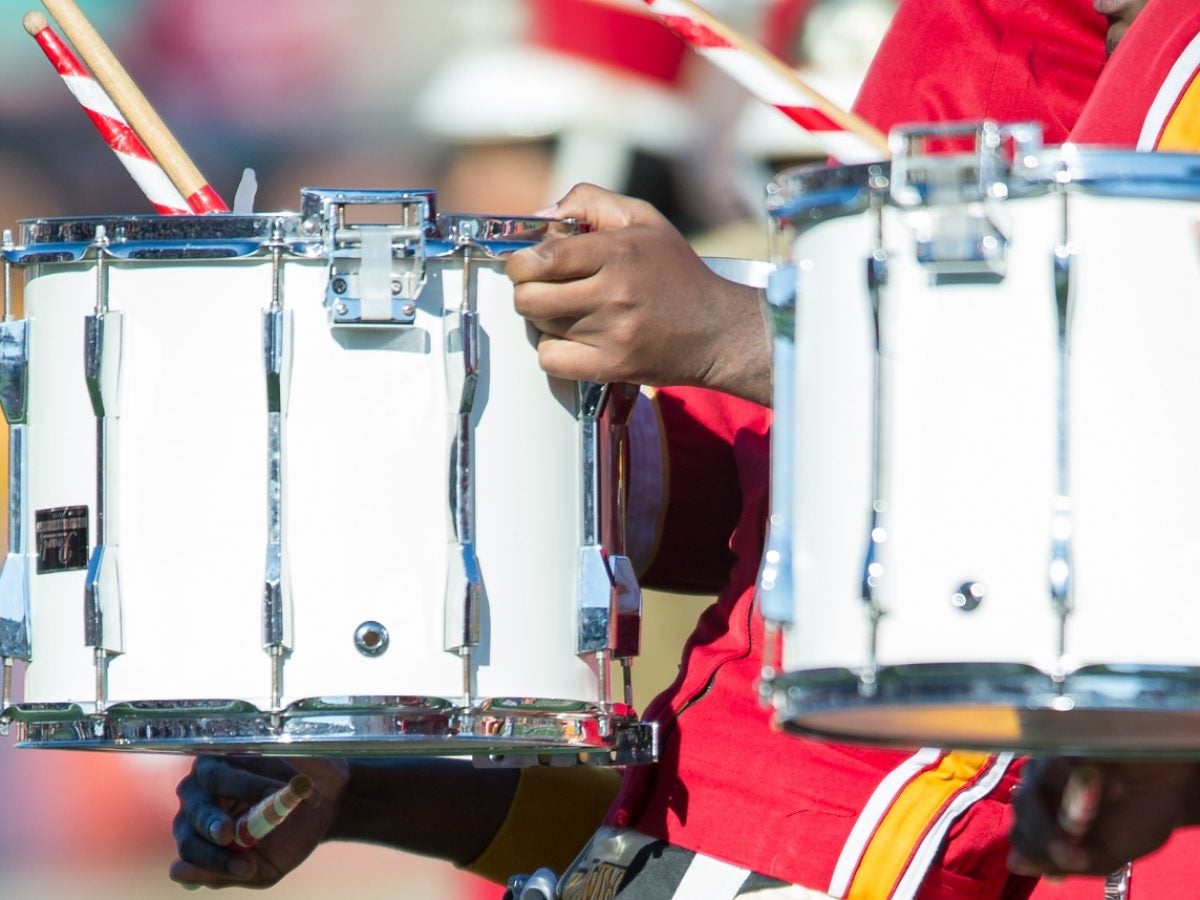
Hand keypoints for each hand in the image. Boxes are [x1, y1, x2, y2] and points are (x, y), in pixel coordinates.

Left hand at [169, 755, 348, 888]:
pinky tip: (296, 785)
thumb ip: (225, 873)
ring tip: (276, 800)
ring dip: (243, 789)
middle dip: (211, 824)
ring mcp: (216, 769)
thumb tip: (177, 873)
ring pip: (213, 777)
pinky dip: (273, 772)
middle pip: (191, 813)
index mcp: (199, 835)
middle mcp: (198, 801)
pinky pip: (247, 757)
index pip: (191, 848)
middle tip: (231, 834)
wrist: (327, 806)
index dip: (213, 860)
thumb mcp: (263, 868)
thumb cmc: (290, 839)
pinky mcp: (241, 746)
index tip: (249, 868)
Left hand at [507, 183, 770, 404]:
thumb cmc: (677, 273)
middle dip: (527, 290)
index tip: (526, 262)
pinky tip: (574, 340)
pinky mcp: (611, 367)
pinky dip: (553, 352)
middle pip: (530, 297)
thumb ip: (590, 202)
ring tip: (569, 311)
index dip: (521, 261)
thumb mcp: (644, 219)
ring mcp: (612, 334)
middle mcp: (614, 294)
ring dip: (544, 319)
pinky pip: (551, 361)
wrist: (718, 331)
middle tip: (544, 287)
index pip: (544, 257)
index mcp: (619, 252)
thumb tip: (542, 216)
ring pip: (540, 327)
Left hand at [1008, 757, 1199, 876]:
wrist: (1169, 788)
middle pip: (1020, 816)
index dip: (1039, 852)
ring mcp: (1044, 768)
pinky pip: (1055, 766)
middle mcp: (1037, 795)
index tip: (1075, 859)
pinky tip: (1116, 790)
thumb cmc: (1134, 821)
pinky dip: (1083, 783)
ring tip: (1099, 814)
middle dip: (1048, 833)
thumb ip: (1068, 863)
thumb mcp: (1107, 855)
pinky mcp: (1060, 746)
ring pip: (1030, 794)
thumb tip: (1020, 866)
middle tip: (1082, 837)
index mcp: (1044, 827)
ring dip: (1067, 811)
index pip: (1021, 840)